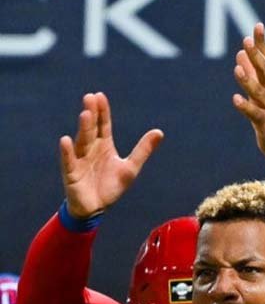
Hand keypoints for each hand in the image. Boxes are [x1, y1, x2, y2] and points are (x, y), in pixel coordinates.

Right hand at [60, 92, 162, 217]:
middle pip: (92, 129)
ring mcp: (80, 160)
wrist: (97, 208)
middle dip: (92, 114)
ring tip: (85, 114)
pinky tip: (65, 140)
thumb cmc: (111, 186)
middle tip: (90, 97)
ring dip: (83, 128)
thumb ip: (143, 150)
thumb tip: (159, 131)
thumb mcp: (131, 167)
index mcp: (104, 146)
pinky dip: (67, 152)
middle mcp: (90, 149)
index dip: (102, 112)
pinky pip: (69, 161)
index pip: (103, 125)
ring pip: (82, 142)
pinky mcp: (72, 174)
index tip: (100, 96)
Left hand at [232, 23, 264, 157]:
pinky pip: (254, 114)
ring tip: (237, 69)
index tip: (258, 26)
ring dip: (248, 80)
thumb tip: (241, 52)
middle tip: (247, 42)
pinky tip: (235, 99)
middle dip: (257, 56)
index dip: (262, 43)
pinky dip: (245, 106)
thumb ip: (251, 72)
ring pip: (258, 92)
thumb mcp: (261, 91)